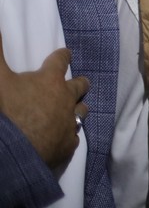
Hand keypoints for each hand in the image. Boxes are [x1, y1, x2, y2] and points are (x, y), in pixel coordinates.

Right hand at [0, 32, 88, 168]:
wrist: (8, 153)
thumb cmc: (4, 111)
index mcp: (50, 80)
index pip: (61, 60)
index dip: (62, 56)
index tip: (64, 54)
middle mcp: (65, 99)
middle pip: (80, 86)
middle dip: (78, 83)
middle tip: (77, 83)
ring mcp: (69, 123)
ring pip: (81, 112)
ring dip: (77, 108)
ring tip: (73, 109)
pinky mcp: (67, 146)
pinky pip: (74, 137)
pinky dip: (69, 135)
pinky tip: (64, 136)